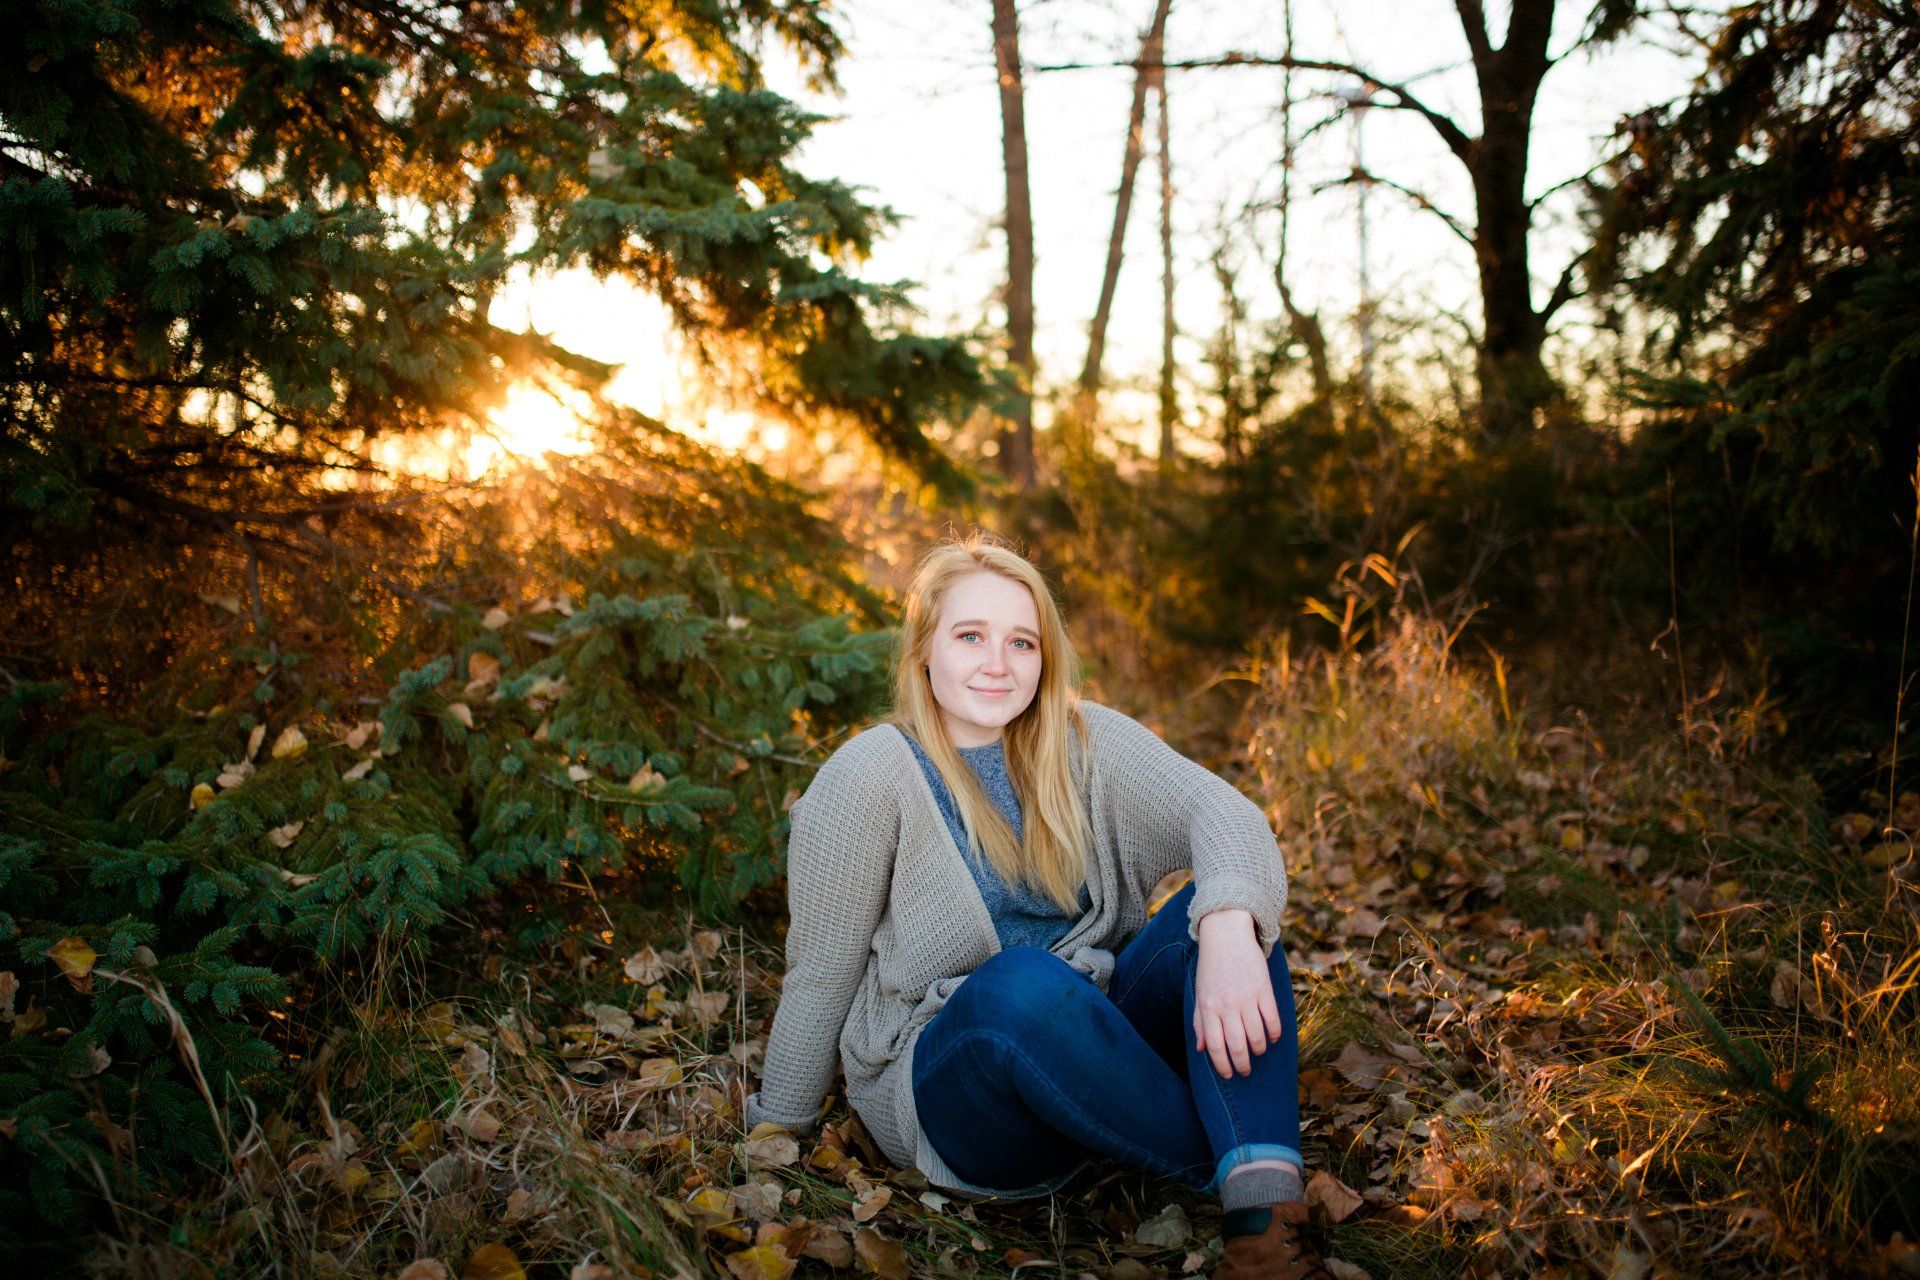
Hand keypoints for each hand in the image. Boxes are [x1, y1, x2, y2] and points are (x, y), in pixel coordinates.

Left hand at [1193, 908, 1281, 1079]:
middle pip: (1237, 1045)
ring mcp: (1247, 997)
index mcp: (1208, 1007)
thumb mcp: (1200, 993)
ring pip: (1257, 1036)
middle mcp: (1227, 1005)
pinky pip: (1273, 1019)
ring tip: (1257, 1052)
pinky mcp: (1264, 989)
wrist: (1226, 934)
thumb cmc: (1211, 967)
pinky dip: (1274, 1033)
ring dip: (1258, 1049)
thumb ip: (1200, 1022)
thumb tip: (1201, 1050)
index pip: (1215, 1046)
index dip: (1222, 1065)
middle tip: (1245, 1071)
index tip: (1228, 1074)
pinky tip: (1272, 1037)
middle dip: (1242, 1064)